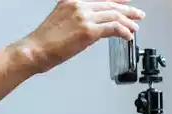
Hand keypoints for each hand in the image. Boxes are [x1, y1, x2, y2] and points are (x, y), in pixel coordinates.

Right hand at [20, 0, 145, 73]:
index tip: (125, 2)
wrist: (33, 50)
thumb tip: (92, 26)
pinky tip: (127, 36)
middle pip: (110, 5)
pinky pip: (114, 28)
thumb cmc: (42, 42)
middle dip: (127, 11)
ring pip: (115, 16)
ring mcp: (84, 17)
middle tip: (137, 15)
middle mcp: (79, 5)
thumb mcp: (59, 21)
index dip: (116, 0)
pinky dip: (124, 32)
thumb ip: (76, 18)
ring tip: (134, 28)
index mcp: (71, 1)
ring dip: (128, 23)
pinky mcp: (89, 31)